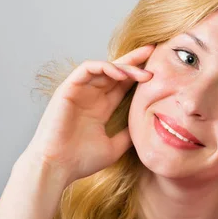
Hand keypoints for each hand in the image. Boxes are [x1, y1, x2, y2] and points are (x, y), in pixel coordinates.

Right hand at [23, 45, 153, 185]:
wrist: (57, 167)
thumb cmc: (80, 160)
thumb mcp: (114, 147)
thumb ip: (128, 135)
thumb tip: (145, 129)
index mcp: (100, 108)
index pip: (122, 84)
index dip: (138, 74)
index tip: (159, 68)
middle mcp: (90, 96)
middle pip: (115, 71)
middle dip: (135, 60)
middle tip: (154, 51)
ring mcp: (79, 91)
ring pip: (103, 67)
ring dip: (124, 66)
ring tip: (142, 73)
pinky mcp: (67, 88)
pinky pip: (87, 69)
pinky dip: (104, 67)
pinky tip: (121, 74)